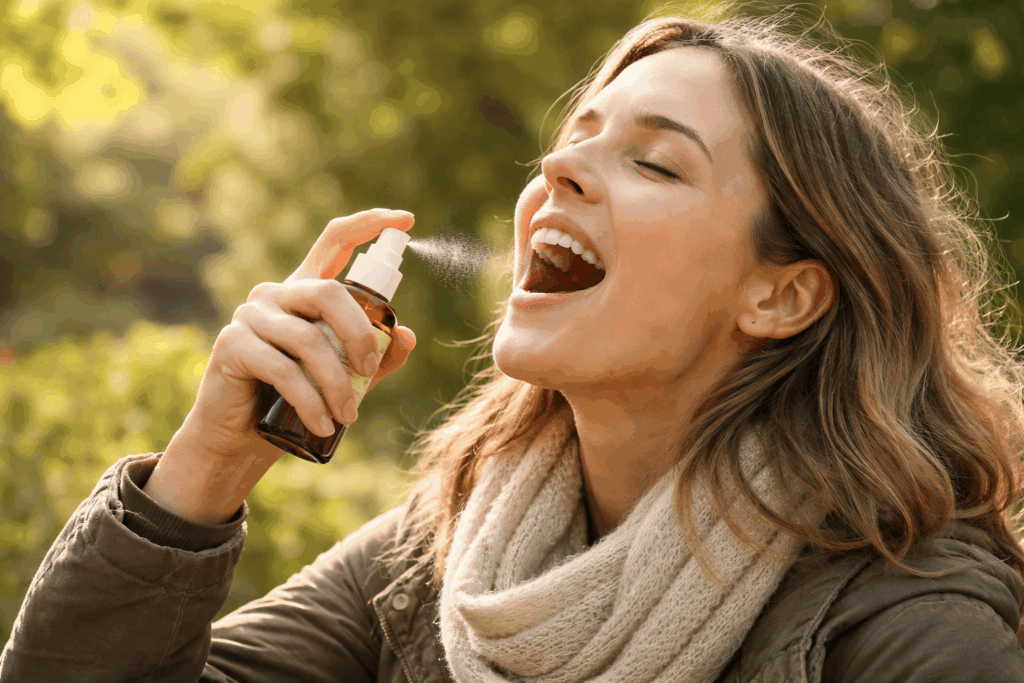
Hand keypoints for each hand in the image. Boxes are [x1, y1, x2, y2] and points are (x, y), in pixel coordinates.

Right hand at [186, 209, 416, 459]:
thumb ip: (377, 357)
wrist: (240, 439)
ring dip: (337, 384)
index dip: (369, 224)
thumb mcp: (346, 379)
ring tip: (348, 416)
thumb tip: (406, 334)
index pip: (335, 241)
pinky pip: (284, 370)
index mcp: (306, 292)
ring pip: (310, 340)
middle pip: (330, 292)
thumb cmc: (296, 403)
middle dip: (360, 335)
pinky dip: (311, 401)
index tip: (405, 219)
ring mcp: (251, 315)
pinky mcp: (233, 344)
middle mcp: (277, 294)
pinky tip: (324, 424)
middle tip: (370, 372)